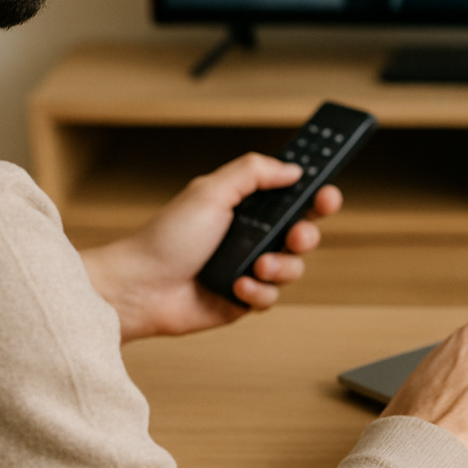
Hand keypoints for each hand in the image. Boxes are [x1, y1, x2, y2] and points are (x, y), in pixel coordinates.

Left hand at [81, 152, 341, 341]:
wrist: (140, 288)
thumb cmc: (167, 238)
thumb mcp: (211, 191)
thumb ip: (253, 172)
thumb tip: (292, 169)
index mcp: (245, 205)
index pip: (291, 195)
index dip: (315, 195)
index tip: (327, 194)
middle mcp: (250, 235)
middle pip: (302, 232)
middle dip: (305, 234)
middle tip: (295, 234)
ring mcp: (248, 267)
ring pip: (293, 267)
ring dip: (280, 266)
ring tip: (256, 265)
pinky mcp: (243, 298)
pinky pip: (271, 297)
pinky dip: (257, 291)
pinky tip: (236, 285)